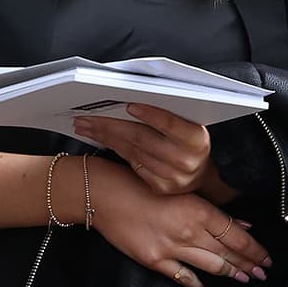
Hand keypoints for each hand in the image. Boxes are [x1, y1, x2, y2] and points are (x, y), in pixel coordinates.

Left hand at [73, 104, 231, 200]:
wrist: (201, 175)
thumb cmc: (190, 141)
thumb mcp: (189, 125)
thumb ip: (170, 113)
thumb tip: (131, 99)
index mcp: (197, 139)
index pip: (170, 124)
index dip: (150, 114)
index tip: (129, 105)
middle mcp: (186, 161)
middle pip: (142, 138)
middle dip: (111, 125)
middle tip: (87, 116)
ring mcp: (172, 177)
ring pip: (131, 151)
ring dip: (105, 137)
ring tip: (86, 126)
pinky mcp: (159, 187)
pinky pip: (131, 164)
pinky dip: (114, 149)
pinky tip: (100, 139)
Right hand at [87, 159, 268, 286]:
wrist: (104, 195)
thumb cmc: (140, 184)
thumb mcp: (180, 190)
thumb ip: (210, 209)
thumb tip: (241, 223)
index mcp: (198, 209)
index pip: (236, 235)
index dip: (254, 249)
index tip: (266, 257)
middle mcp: (189, 231)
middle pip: (228, 252)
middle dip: (249, 264)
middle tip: (264, 273)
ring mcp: (171, 248)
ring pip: (211, 266)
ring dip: (231, 274)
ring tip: (245, 279)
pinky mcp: (154, 260)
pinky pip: (183, 277)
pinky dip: (198, 285)